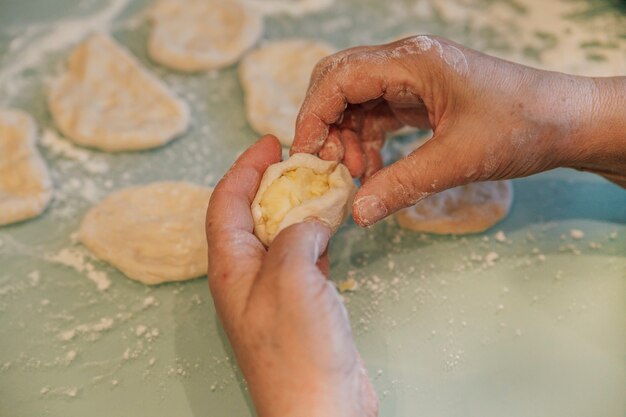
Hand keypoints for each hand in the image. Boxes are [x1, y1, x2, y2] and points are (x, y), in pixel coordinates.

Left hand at [206, 135, 376, 416]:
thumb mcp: (290, 276)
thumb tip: (312, 223)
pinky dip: (316, 235)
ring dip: (297, 208)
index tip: (268, 142)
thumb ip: (296, 235)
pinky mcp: (301, 304)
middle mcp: (246, 277)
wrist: (320, 407)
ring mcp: (274, 291)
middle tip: (299, 159)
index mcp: (231, 266)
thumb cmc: (296, 349)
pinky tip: (332, 227)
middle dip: (271, 183)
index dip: (244, 168)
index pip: (227, 203)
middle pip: (251, 215)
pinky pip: (302, 257)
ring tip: (321, 185)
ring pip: (280, 234)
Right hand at [292, 35, 625, 225]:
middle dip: (325, 125)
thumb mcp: (457, 160)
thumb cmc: (521, 126)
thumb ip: (402, 185)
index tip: (306, 155)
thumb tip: (357, 212)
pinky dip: (368, 142)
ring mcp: (414, 80)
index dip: (313, 115)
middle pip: (340, 84)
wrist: (566, 123)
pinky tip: (372, 170)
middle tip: (326, 166)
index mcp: (412, 62)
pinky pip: (379, 116)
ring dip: (346, 137)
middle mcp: (407, 64)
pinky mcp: (422, 99)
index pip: (339, 78)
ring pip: (357, 102)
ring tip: (353, 173)